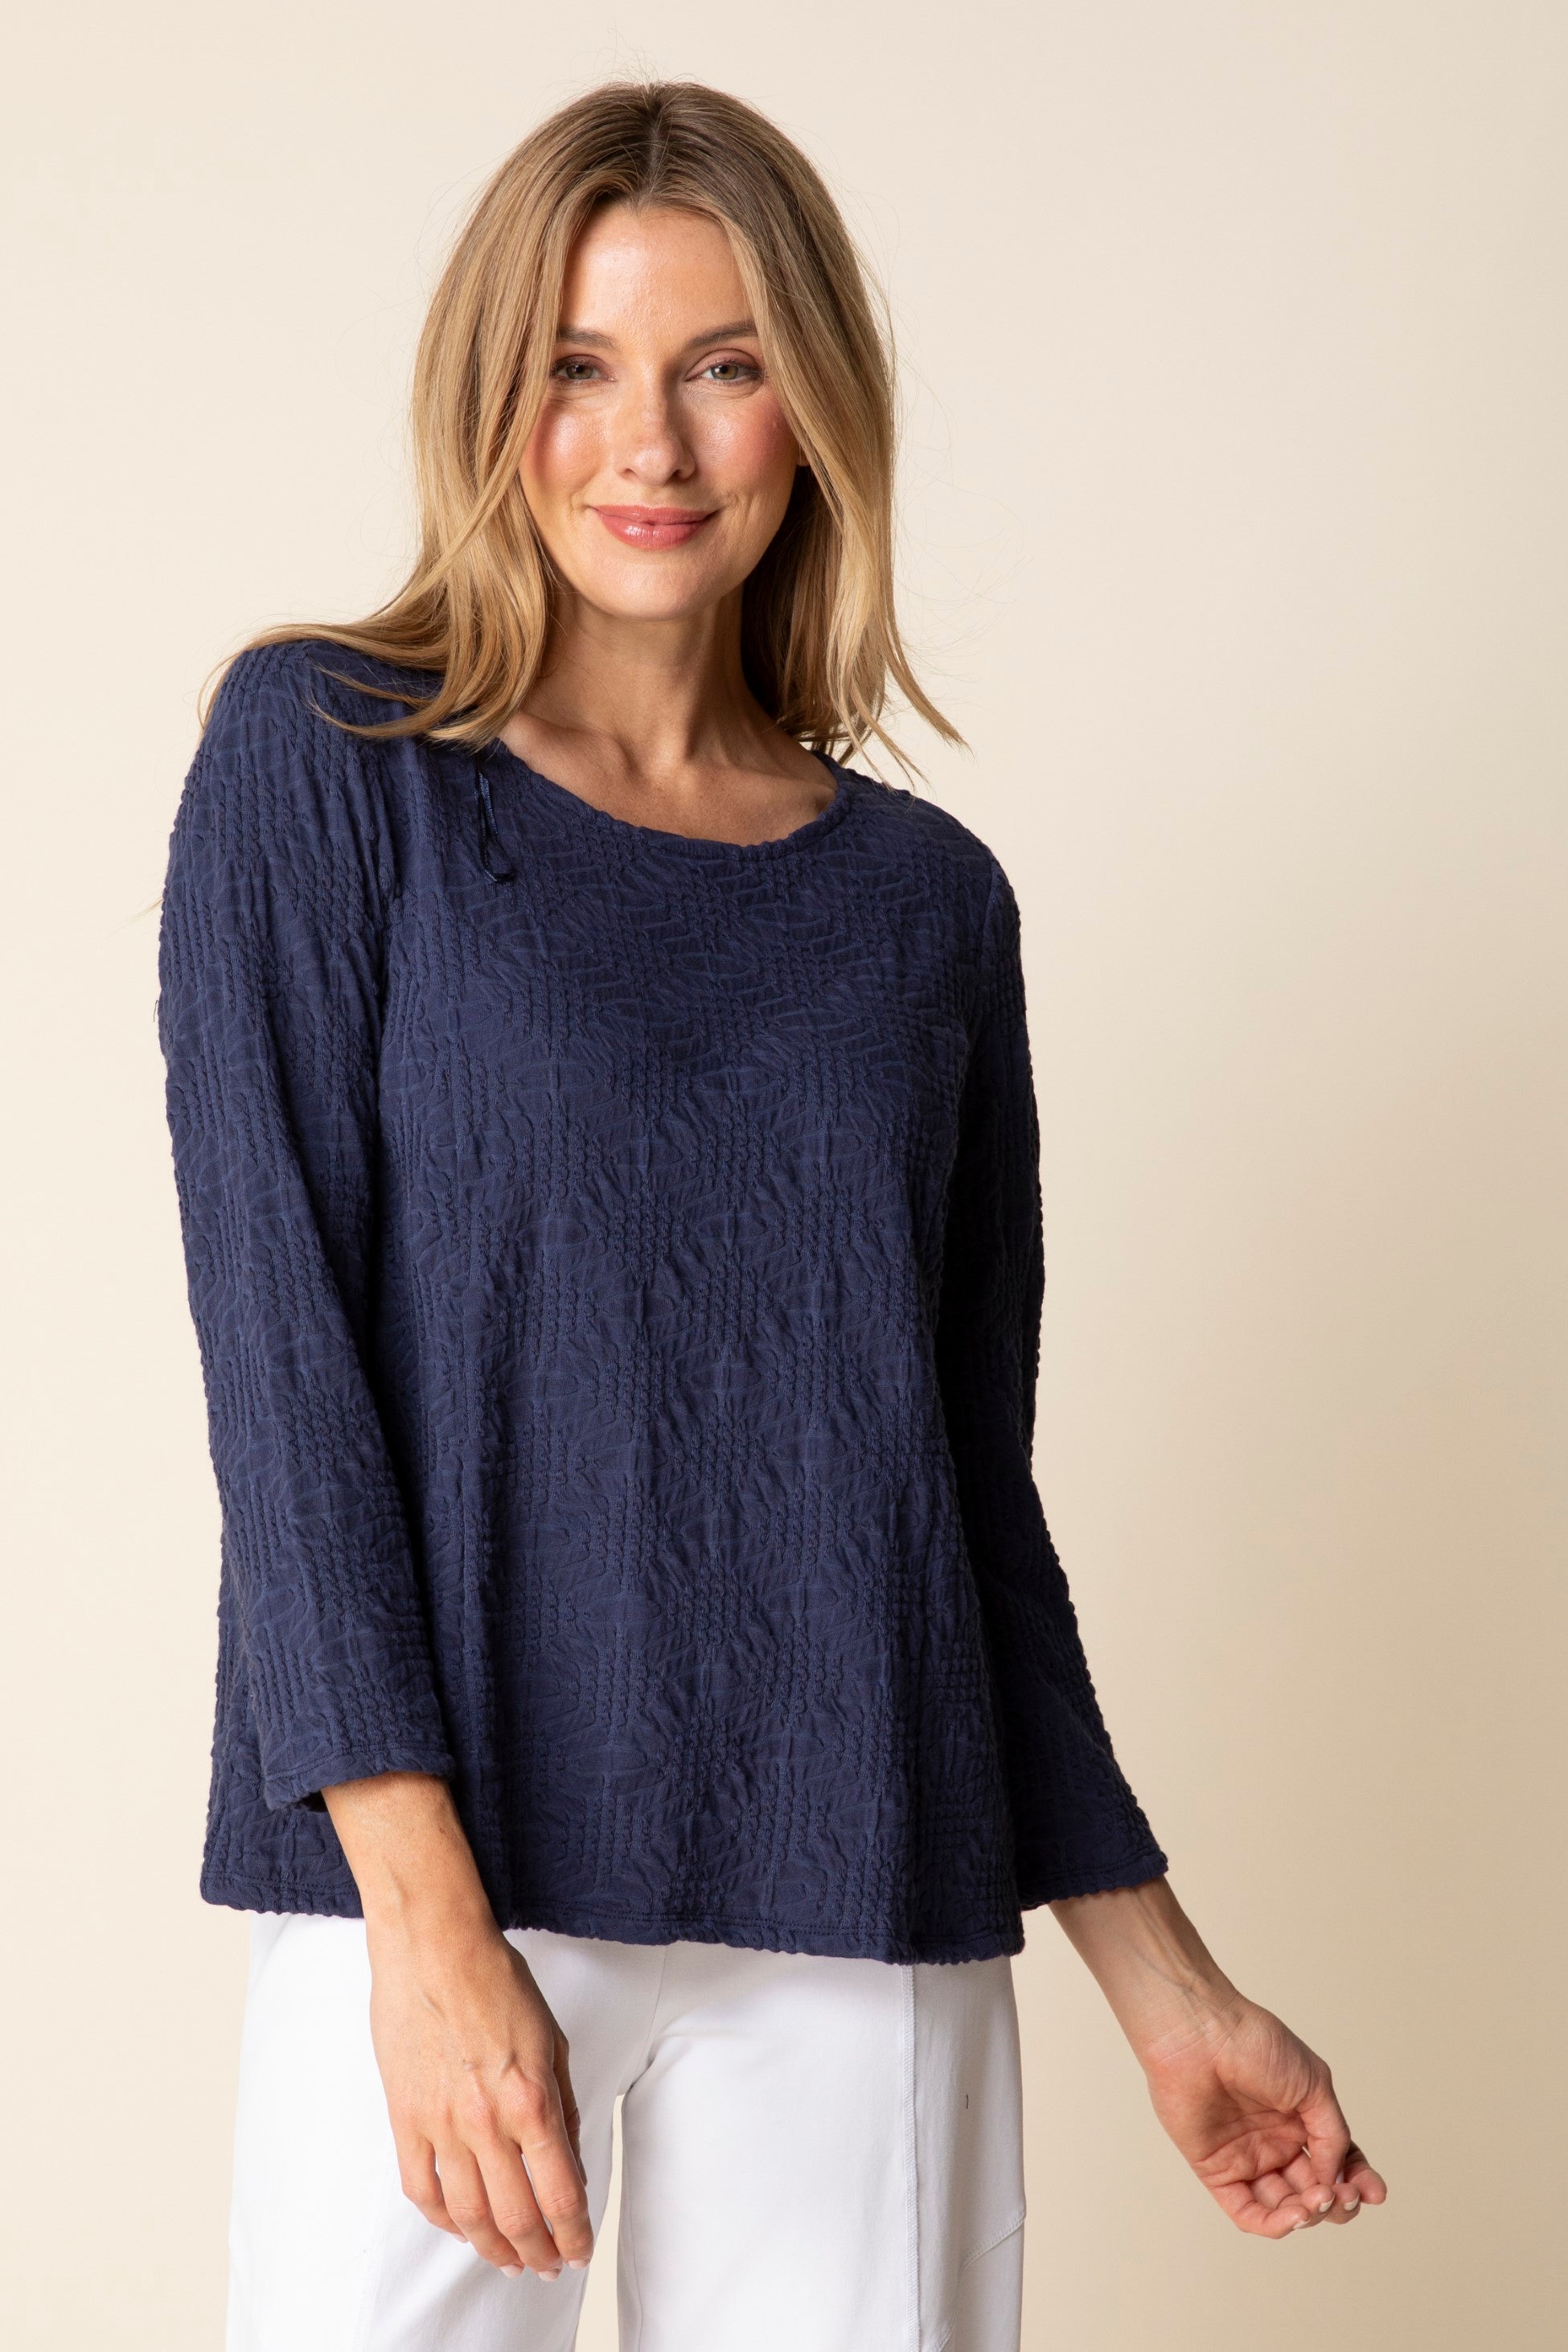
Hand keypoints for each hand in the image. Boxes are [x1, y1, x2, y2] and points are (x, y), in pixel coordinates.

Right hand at [367, 1916, 593, 2278]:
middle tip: (547, 2266)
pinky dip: (444, 2220)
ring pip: (468, 2216)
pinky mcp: (405, 2118)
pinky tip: (461, 2227)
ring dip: (492, 2249)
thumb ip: (563, 2107)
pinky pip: (422, 2189)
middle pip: (516, 2217)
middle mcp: (487, 2121)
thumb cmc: (497, 1982)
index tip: (579, 2251)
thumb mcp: (553, 2041)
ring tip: (508, 2261)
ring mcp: (441, 2124)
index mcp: (532, 2099)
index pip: (561, 2193)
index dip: (574, 2235)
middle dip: (538, 2252)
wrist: (434, 1948)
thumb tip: (571, 2163)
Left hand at [1050, 1875, 1387, 2241]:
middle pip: (1313, 2191)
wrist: (1200, 2033)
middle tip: (1343, 2196)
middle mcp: (1274, 2143)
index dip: (1356, 2181)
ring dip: (1308, 2215)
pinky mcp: (1216, 2171)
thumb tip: (1336, 2178)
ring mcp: (1246, 2159)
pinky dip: (1273, 2224)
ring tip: (1318, 2201)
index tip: (1376, 2193)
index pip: (1335, 2162)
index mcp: (1298, 2119)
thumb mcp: (1312, 2083)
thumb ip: (1332, 2134)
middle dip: (1336, 2202)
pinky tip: (1294, 2216)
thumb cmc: (1253, 2043)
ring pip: (1284, 2208)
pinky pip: (1247, 2212)